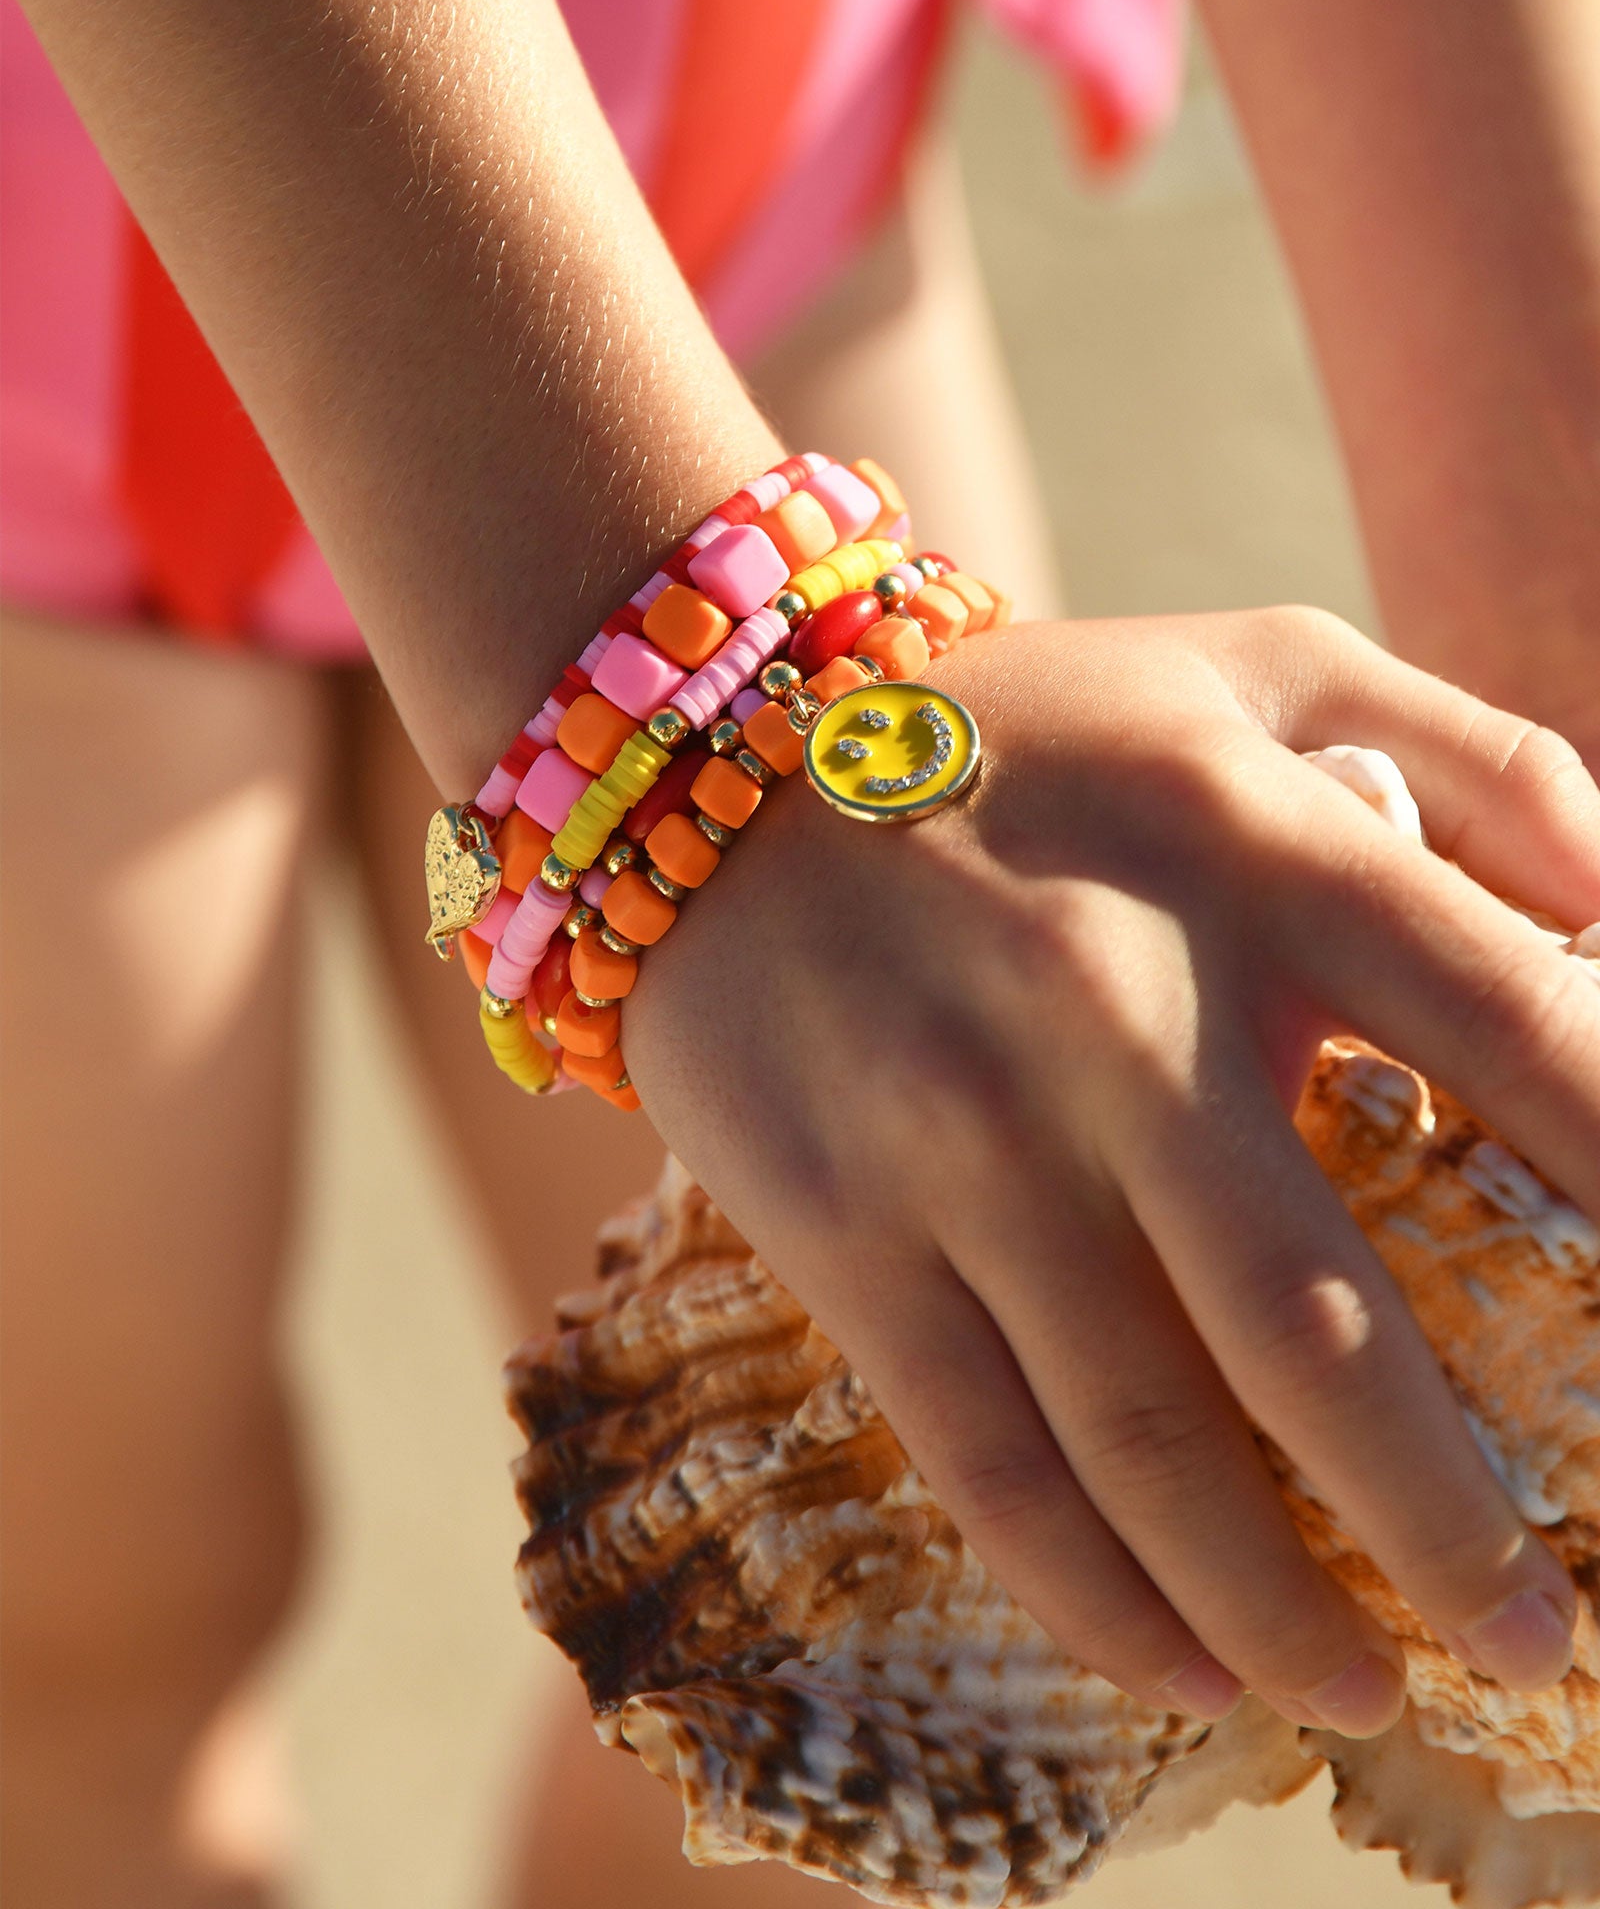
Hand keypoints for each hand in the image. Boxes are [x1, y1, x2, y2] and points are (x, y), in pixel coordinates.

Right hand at [626, 607, 1599, 1735]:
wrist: (708, 758)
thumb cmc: (1035, 730)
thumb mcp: (1259, 664)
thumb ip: (1475, 758)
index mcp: (1247, 838)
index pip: (1512, 1027)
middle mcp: (1109, 996)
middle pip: (1316, 1322)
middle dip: (1452, 1522)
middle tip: (1546, 1634)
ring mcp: (958, 1125)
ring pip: (1141, 1432)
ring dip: (1278, 1605)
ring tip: (1372, 1691)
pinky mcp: (838, 1221)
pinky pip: (983, 1451)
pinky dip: (1096, 1594)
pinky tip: (1187, 1667)